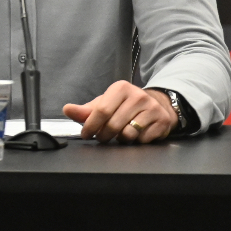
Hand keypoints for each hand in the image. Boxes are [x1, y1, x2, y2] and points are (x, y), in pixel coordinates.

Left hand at [62, 81, 176, 143]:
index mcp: (120, 88)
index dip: (91, 126)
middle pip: (113, 125)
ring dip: (120, 139)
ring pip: (128, 134)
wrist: (157, 104)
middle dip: (104, 136)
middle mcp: (138, 96)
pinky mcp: (162, 121)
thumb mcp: (105, 103)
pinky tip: (136, 134)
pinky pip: (143, 140)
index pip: (102, 110)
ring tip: (120, 133)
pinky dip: (136, 141)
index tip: (85, 134)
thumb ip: (86, 110)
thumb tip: (67, 110)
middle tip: (102, 137)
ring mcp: (152, 108)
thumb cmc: (125, 105)